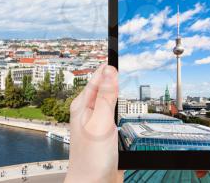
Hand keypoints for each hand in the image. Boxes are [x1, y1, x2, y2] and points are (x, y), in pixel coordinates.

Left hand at [64, 65, 122, 182]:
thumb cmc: (91, 158)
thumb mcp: (100, 122)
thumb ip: (106, 97)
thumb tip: (110, 71)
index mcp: (83, 105)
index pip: (97, 77)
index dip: (109, 65)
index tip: (119, 51)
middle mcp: (88, 110)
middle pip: (104, 86)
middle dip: (114, 75)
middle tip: (126, 62)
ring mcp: (97, 120)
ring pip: (110, 98)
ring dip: (118, 89)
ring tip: (126, 77)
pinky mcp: (105, 130)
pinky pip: (114, 111)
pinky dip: (120, 104)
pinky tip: (125, 103)